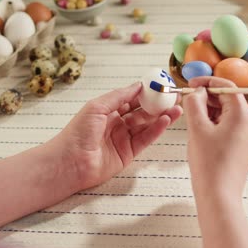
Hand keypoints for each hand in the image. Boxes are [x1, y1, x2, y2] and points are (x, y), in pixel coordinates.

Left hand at [48, 82, 182, 189]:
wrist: (70, 162)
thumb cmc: (78, 132)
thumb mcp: (97, 107)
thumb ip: (119, 96)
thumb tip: (138, 85)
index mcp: (108, 110)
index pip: (132, 99)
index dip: (147, 92)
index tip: (162, 85)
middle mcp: (117, 123)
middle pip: (143, 112)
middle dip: (159, 104)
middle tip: (175, 97)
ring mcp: (124, 138)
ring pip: (147, 125)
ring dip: (162, 116)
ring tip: (177, 108)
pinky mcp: (129, 153)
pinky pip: (146, 139)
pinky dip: (157, 130)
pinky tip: (166, 120)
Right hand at [183, 77, 247, 198]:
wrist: (219, 195)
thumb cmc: (208, 163)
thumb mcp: (197, 128)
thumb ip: (195, 104)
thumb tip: (197, 93)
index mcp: (243, 114)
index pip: (226, 87)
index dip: (207, 82)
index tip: (191, 84)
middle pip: (228, 99)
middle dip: (207, 98)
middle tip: (188, 101)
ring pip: (228, 113)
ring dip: (210, 111)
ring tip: (192, 120)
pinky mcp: (245, 145)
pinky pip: (230, 126)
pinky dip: (216, 123)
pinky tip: (202, 131)